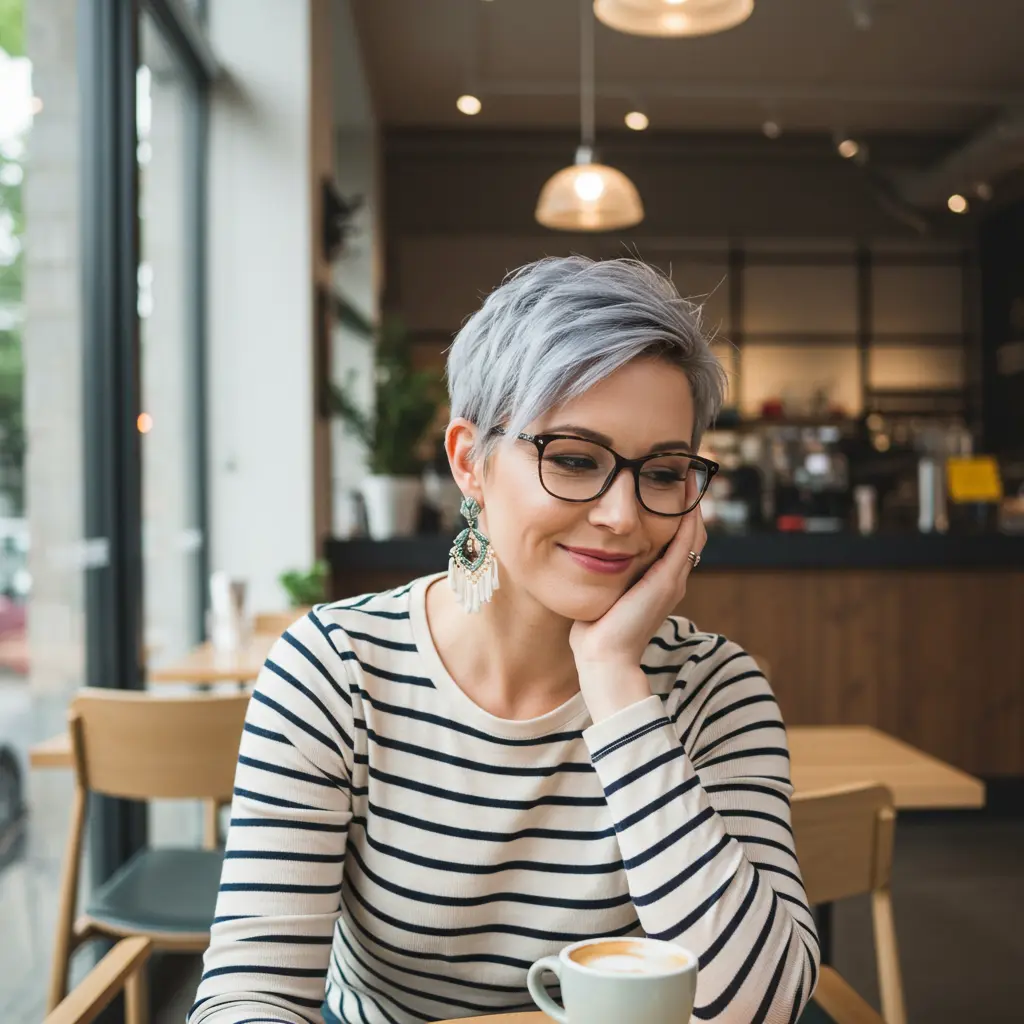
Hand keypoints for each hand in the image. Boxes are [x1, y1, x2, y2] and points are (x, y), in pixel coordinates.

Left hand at [570, 490, 706, 721]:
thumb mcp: (604, 592)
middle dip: (687, 502)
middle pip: (690, 532)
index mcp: (659, 582)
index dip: (676, 513)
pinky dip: (687, 517)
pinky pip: (684, 542)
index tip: (667, 485)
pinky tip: (684, 496)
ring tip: (688, 474)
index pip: (676, 540)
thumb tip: (585, 550)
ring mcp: (672, 581)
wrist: (603, 659)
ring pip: (692, 533)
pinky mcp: (666, 581)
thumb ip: (604, 572)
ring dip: (690, 503)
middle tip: (684, 472)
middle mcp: (672, 580)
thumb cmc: (596, 630)